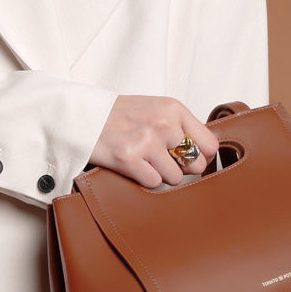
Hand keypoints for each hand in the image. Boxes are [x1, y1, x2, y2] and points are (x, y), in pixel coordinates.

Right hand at [89, 95, 218, 187]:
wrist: (81, 115)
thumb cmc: (117, 114)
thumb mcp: (154, 108)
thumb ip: (180, 126)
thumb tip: (203, 154)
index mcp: (173, 109)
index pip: (209, 144)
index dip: (200, 156)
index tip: (188, 159)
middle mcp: (164, 123)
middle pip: (195, 165)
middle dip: (180, 167)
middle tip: (161, 160)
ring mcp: (147, 141)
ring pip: (174, 177)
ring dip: (160, 174)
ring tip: (143, 160)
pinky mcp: (129, 158)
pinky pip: (153, 183)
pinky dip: (143, 179)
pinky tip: (132, 166)